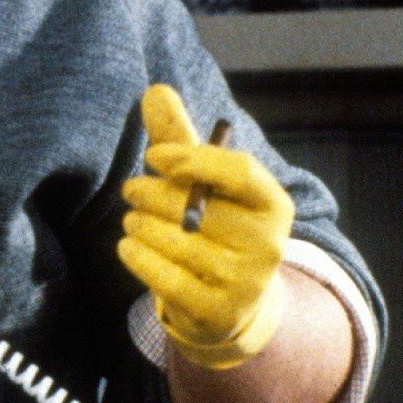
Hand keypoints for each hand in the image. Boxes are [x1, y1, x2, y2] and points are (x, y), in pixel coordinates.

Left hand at [116, 84, 293, 369]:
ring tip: (132, 219)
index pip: (240, 171)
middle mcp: (268, 245)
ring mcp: (246, 283)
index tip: (155, 155)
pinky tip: (128, 245)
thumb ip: (182, 139)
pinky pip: (166, 278)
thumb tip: (154, 90)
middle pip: (198, 205)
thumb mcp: (206, 184)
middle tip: (131, 189)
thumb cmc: (215, 228)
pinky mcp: (218, 312)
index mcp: (274, 205)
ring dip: (141, 225)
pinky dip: (139, 256)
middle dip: (153, 193)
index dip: (194, 158)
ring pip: (177, 241)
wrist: (231, 305)